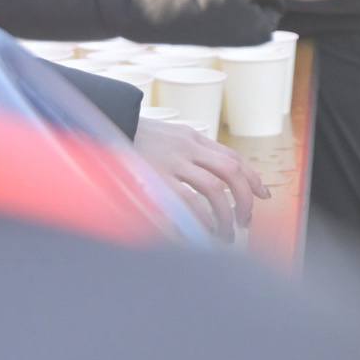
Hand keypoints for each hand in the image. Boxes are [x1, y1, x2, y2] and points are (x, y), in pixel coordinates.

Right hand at [133, 117, 269, 241]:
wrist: (96, 125)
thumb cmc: (127, 138)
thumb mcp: (163, 137)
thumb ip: (184, 153)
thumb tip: (205, 180)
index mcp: (191, 138)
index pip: (232, 157)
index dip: (251, 178)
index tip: (262, 195)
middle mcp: (186, 147)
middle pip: (231, 171)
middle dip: (244, 199)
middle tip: (246, 222)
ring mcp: (171, 161)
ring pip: (213, 189)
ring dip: (223, 215)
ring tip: (223, 235)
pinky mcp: (153, 176)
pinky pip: (184, 201)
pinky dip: (197, 219)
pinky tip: (200, 233)